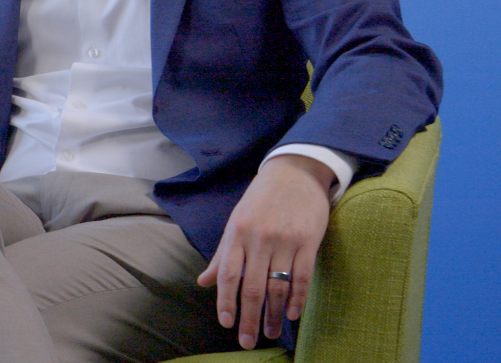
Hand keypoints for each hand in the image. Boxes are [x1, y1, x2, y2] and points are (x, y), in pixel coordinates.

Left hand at [197, 154, 334, 348]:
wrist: (294, 173)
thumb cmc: (260, 200)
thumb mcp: (235, 223)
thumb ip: (222, 255)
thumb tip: (204, 282)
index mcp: (237, 234)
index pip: (229, 275)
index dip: (226, 301)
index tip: (226, 323)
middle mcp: (258, 238)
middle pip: (252, 286)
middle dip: (249, 317)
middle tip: (247, 341)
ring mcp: (285, 240)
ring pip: (277, 285)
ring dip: (274, 314)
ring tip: (271, 333)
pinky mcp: (309, 240)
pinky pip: (302, 276)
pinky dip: (297, 298)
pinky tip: (292, 314)